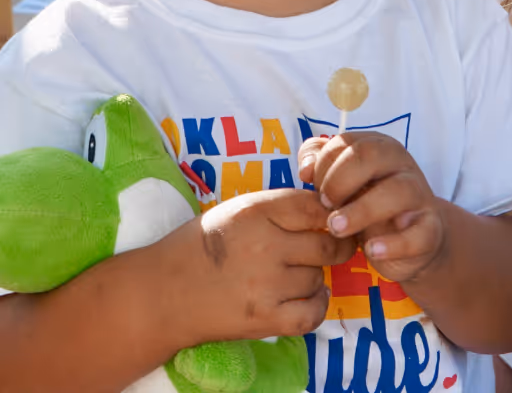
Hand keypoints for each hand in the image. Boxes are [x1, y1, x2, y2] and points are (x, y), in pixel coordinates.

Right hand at [160, 188, 352, 345]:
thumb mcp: (239, 209)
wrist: (161, 293)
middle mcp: (264, 245)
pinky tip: (310, 296)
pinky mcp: (262, 320)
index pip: (315, 207)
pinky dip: (317, 306)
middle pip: (326, 244)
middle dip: (336, 245)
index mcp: (257, 211)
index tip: (336, 218)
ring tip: (298, 273)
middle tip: (335, 245)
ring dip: (314, 276)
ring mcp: (265, 285)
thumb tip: (328, 207)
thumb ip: (281, 207)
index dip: (332, 212)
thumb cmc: (203, 245)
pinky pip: (311, 314)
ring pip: (317, 278)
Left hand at [298, 133, 445, 284]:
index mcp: (378, 147)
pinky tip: (371, 250)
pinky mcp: (430, 229)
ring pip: (397, 191)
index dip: (323, 165)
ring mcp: (419, 195)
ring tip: (337, 229)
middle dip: (339, 181)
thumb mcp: (343, 184)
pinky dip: (392, 244)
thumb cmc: (368, 206)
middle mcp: (401, 164)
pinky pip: (417, 234)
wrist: (411, 243)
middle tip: (325, 206)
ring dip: (361, 210)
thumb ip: (320, 167)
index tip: (314, 189)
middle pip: (370, 155)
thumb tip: (306, 168)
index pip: (347, 142)